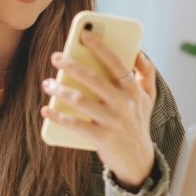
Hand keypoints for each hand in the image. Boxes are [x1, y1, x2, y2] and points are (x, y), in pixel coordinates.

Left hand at [41, 32, 156, 189]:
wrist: (139, 160)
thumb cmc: (138, 122)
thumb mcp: (149, 97)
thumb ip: (146, 73)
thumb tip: (138, 51)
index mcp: (133, 90)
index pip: (116, 63)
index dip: (100, 47)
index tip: (84, 35)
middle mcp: (124, 104)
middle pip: (94, 79)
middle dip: (73, 66)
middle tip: (55, 58)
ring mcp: (113, 121)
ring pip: (82, 101)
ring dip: (61, 91)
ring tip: (47, 84)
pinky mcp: (102, 138)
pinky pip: (76, 124)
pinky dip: (59, 116)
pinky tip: (46, 110)